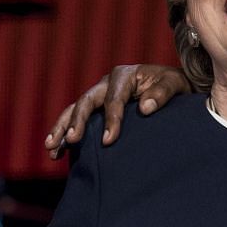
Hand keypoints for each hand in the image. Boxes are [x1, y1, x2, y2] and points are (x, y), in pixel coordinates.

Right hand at [44, 64, 191, 156]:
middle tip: (72, 140)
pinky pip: (77, 119)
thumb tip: (145, 108)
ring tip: (51, 147)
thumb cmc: (174, 84)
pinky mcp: (97, 108)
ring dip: (62, 128)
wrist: (171, 85)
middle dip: (77, 121)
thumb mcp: (175, 84)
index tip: (109, 141)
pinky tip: (57, 152)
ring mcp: (99, 95)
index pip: (114, 99)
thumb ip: (162, 93)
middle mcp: (107, 83)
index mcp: (124, 75)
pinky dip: (66, 134)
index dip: (111, 120)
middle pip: (86, 101)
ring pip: (75, 109)